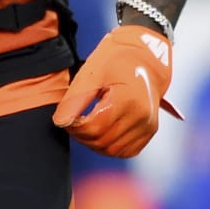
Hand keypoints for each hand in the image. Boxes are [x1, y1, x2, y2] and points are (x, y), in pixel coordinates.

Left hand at [52, 24, 176, 157]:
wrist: (143, 58)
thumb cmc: (115, 61)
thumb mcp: (90, 74)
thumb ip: (75, 100)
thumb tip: (60, 122)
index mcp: (127, 101)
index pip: (94, 128)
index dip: (74, 127)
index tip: (65, 118)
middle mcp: (142, 117)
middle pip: (102, 141)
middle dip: (81, 135)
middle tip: (72, 122)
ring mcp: (148, 126)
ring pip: (113, 150)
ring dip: (94, 143)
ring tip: (85, 126)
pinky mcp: (149, 131)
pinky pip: (126, 150)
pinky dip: (110, 146)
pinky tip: (100, 132)